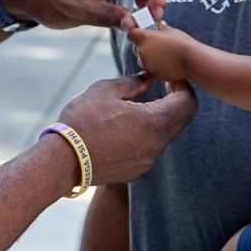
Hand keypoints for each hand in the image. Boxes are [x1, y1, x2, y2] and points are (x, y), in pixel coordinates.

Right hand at [57, 75, 195, 186]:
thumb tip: (148, 80)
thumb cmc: (82, 121)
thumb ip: (133, 83)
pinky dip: (147, 135)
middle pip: (181, 120)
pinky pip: (150, 149)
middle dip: (175, 101)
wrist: (62, 161)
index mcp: (153, 122)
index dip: (183, 87)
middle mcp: (156, 146)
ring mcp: (146, 162)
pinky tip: (126, 127)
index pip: (188, 103)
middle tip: (162, 87)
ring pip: (165, 135)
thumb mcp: (105, 90)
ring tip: (139, 106)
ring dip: (160, 119)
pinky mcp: (135, 171)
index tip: (171, 78)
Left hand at [126, 23, 197, 81]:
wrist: (191, 60)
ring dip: (148, 59)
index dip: (135, 36)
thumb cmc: (183, 44)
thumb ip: (163, 29)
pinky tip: (165, 66)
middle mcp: (142, 49)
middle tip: (157, 49)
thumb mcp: (173, 32)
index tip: (141, 37)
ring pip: (141, 60)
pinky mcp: (150, 73)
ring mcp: (145, 62)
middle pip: (137, 48)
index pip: (131, 34)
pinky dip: (154, 69)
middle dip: (144, 48)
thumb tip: (161, 25)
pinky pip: (148, 70)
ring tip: (164, 58)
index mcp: (145, 36)